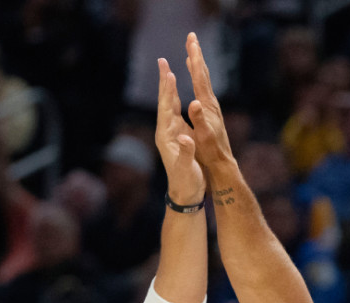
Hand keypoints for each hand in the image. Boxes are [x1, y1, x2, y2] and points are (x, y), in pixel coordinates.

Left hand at [154, 57, 203, 204]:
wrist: (185, 194)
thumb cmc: (187, 182)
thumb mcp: (186, 168)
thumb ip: (186, 153)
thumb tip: (185, 139)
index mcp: (167, 137)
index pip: (166, 109)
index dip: (168, 91)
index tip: (169, 73)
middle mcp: (166, 132)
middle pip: (165, 102)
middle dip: (164, 82)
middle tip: (162, 62)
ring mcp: (170, 133)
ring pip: (169, 105)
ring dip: (168, 87)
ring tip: (167, 70)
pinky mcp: (177, 135)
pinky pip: (175, 112)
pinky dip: (175, 98)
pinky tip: (176, 91)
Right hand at [184, 32, 233, 169]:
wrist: (222, 162)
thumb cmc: (210, 151)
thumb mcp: (203, 136)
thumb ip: (199, 119)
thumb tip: (194, 102)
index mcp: (207, 106)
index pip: (200, 78)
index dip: (195, 59)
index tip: (191, 42)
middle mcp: (211, 102)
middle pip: (203, 73)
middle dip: (197, 54)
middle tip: (192, 36)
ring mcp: (211, 106)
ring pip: (204, 79)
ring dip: (198, 64)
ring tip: (193, 51)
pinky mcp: (210, 111)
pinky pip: (203, 88)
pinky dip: (198, 77)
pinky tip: (196, 75)